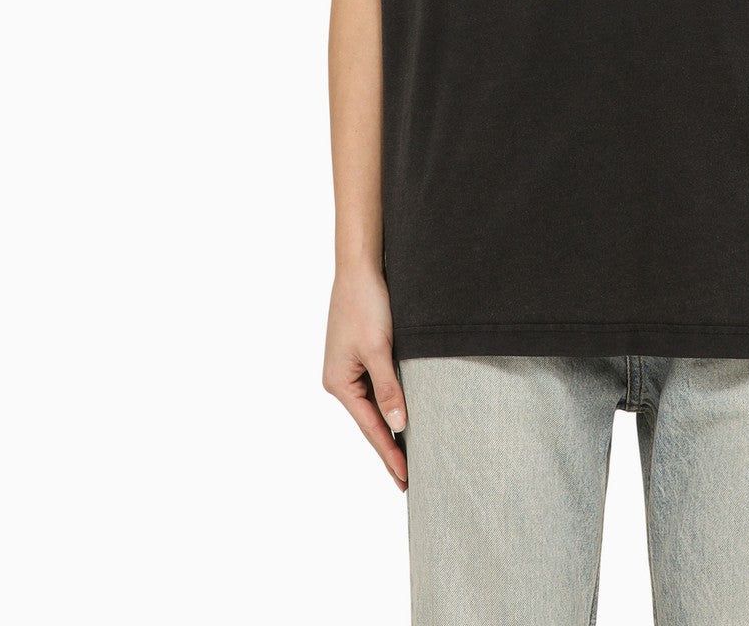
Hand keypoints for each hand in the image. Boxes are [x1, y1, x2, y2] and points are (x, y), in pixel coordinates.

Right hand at [322, 265, 407, 488]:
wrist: (359, 269)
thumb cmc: (365, 304)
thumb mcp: (379, 349)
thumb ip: (388, 388)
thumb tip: (398, 425)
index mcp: (339, 383)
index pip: (371, 428)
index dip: (390, 453)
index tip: (405, 479)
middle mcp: (341, 380)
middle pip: (370, 421)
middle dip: (389, 448)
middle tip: (408, 479)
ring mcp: (349, 368)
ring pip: (373, 406)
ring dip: (389, 426)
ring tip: (408, 454)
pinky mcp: (360, 355)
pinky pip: (376, 388)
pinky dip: (388, 404)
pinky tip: (400, 415)